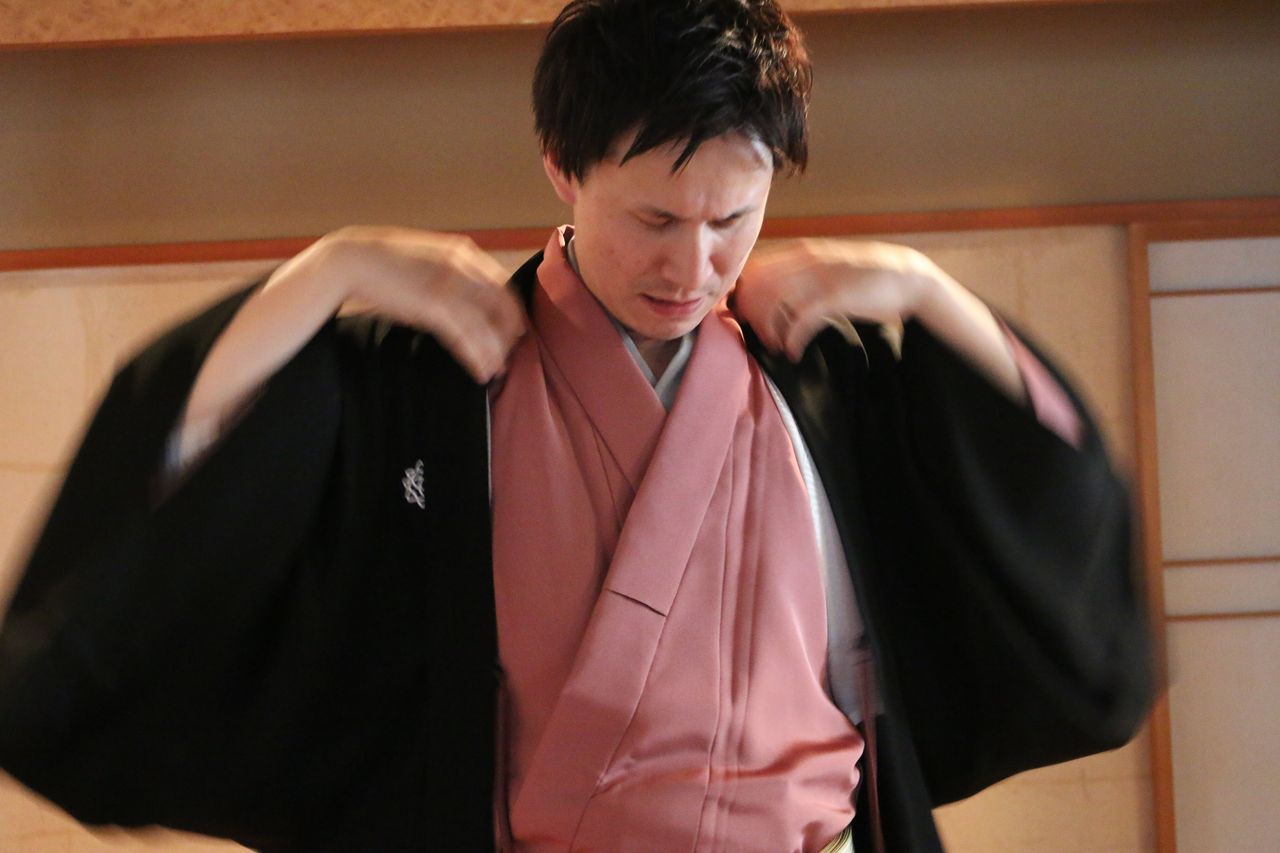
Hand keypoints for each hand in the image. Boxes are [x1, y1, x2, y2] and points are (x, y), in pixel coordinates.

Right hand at [313, 226, 525, 381]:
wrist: (351, 259)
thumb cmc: (385, 262)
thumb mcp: (426, 257)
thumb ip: (449, 270)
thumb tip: (466, 292)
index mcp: (461, 251)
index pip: (500, 283)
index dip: (511, 309)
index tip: (515, 328)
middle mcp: (461, 266)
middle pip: (499, 304)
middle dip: (507, 332)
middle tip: (510, 352)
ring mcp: (448, 285)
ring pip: (484, 325)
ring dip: (494, 350)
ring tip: (496, 369)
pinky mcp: (432, 305)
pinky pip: (464, 336)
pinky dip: (475, 355)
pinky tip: (480, 370)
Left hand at [734, 239, 944, 361]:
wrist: (905, 276)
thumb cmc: (863, 275)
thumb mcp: (828, 265)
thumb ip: (801, 272)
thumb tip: (772, 287)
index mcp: (802, 252)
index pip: (756, 269)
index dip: (744, 294)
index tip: (746, 315)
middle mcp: (807, 262)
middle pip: (759, 287)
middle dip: (752, 315)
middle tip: (759, 335)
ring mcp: (821, 279)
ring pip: (774, 303)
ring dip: (769, 330)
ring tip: (776, 346)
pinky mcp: (835, 298)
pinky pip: (800, 321)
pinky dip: (791, 340)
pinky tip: (793, 352)